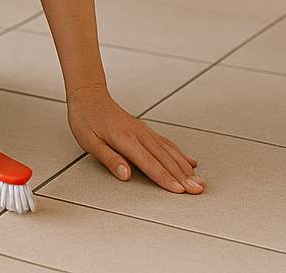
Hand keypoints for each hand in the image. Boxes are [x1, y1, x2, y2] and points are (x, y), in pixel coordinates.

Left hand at [68, 85, 203, 193]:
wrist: (89, 95)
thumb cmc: (86, 118)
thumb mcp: (89, 141)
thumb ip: (109, 158)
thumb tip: (125, 174)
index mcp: (125, 139)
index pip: (149, 163)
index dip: (165, 178)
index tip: (179, 190)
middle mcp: (139, 134)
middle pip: (165, 159)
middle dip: (183, 176)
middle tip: (198, 190)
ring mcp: (145, 131)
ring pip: (170, 151)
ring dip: (186, 167)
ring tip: (199, 181)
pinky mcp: (146, 130)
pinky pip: (167, 143)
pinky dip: (180, 154)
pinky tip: (190, 162)